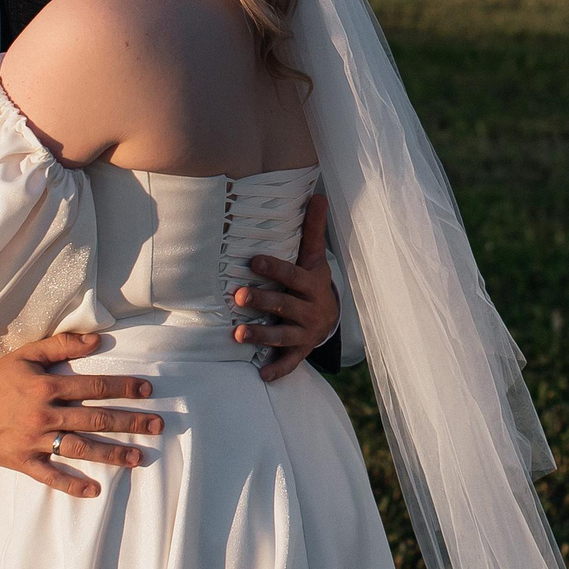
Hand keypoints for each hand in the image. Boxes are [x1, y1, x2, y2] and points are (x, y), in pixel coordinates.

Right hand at [0, 331, 159, 498]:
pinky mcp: (22, 461)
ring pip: (80, 448)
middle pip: (95, 419)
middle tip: (157, 426)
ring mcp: (34, 440)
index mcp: (47, 387)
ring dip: (111, 453)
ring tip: (138, 457)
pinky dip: (72, 484)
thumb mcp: (25, 355)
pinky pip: (50, 475)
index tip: (147, 391)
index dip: (124, 388)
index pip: (95, 386)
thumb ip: (61, 346)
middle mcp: (45, 414)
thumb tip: (97, 340)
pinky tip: (94, 491)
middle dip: (130, 422)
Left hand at [237, 193, 338, 382]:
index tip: (253, 260)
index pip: (292, 275)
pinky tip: (261, 375)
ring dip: (260, 336)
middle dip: (262, 301)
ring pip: (282, 335)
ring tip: (237, 334)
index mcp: (311, 284)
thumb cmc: (313, 281)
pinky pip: (290, 362)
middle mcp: (309, 309)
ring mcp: (305, 332)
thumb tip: (318, 194)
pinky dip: (277, 369)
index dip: (274, 268)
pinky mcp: (300, 350)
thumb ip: (313, 228)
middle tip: (238, 296)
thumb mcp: (315, 256)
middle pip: (284, 305)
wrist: (331, 317)